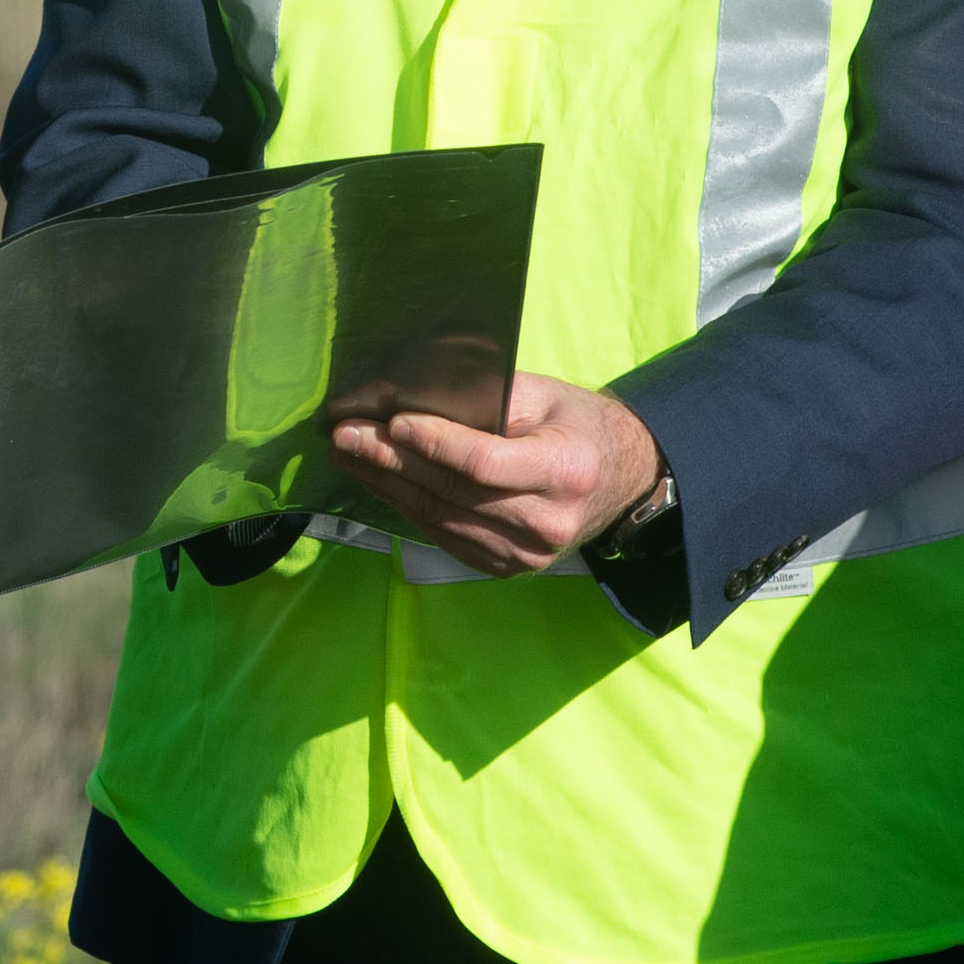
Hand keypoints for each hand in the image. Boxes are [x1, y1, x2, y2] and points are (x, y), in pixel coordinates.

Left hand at [326, 373, 665, 578]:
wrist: (620, 478)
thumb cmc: (575, 425)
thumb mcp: (545, 395)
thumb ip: (488, 397)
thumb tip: (416, 395)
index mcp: (564, 471)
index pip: (484, 463)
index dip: (434, 444)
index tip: (390, 422)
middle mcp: (547, 522)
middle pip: (453, 492)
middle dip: (391, 462)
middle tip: (344, 436)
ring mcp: (527, 555)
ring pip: (441, 519)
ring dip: (387, 486)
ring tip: (348, 456)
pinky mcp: (507, 568)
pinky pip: (446, 536)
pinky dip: (408, 507)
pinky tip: (380, 482)